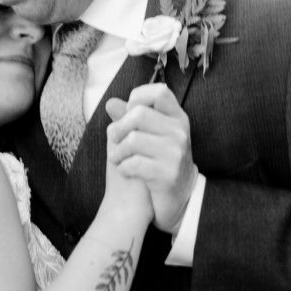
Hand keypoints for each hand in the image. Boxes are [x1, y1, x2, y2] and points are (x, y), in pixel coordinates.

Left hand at [105, 85, 197, 233]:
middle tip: (115, 140)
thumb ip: (130, 118)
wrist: (178, 199)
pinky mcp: (168, 175)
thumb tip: (110, 102)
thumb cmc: (159, 161)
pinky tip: (126, 171)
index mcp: (177, 118)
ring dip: (118, 152)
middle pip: (139, 114)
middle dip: (119, 128)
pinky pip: (134, 164)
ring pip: (133, 140)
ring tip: (118, 158)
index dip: (138, 97)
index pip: (159, 92)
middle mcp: (180, 133)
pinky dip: (123, 168)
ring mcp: (176, 154)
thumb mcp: (150, 136)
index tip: (129, 112)